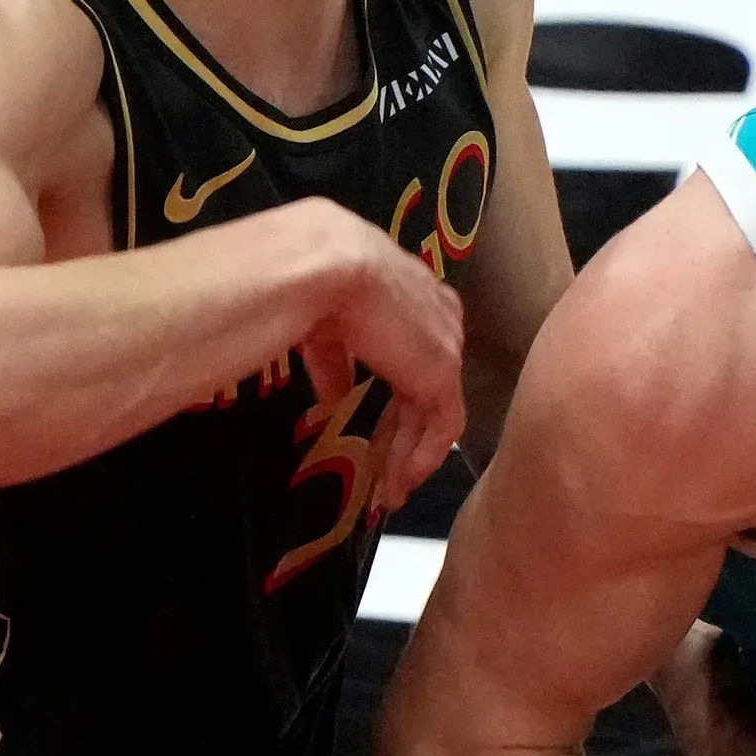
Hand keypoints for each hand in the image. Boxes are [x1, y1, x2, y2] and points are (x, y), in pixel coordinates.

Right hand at [285, 201, 467, 515]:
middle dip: (405, 431)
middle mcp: (436, 316)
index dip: (397, 393)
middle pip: (424, 383)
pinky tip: (403, 481)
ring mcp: (444, 343)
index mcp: (410, 294)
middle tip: (388, 470)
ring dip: (411, 453)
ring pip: (434, 409)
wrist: (323, 265)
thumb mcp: (324, 325)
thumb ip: (335, 362)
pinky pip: (441, 425)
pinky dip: (423, 456)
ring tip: (392, 490)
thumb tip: (335, 397)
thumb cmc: (311, 279)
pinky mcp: (442, 372)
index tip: (379, 427)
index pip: (412, 352)